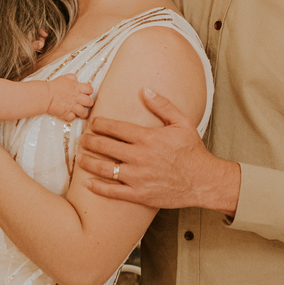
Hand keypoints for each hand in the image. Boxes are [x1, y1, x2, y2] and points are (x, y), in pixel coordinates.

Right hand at [45, 75, 94, 121]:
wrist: (45, 95)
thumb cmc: (53, 86)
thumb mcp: (63, 78)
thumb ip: (72, 78)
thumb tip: (76, 79)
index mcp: (77, 88)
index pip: (90, 89)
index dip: (89, 91)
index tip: (86, 93)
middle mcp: (77, 98)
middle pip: (90, 102)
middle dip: (89, 103)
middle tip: (85, 104)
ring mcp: (72, 107)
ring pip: (84, 112)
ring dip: (83, 113)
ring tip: (81, 112)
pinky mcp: (66, 114)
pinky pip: (73, 118)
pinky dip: (71, 117)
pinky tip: (70, 114)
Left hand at [77, 89, 241, 214]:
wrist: (203, 181)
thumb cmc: (193, 151)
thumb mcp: (182, 122)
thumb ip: (162, 105)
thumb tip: (145, 90)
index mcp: (147, 138)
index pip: (115, 128)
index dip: (99, 124)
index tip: (92, 123)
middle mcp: (139, 157)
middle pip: (105, 146)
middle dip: (89, 141)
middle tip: (82, 139)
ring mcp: (137, 177)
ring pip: (104, 169)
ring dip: (88, 162)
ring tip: (80, 158)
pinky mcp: (139, 194)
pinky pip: (113, 191)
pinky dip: (97, 187)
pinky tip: (88, 183)